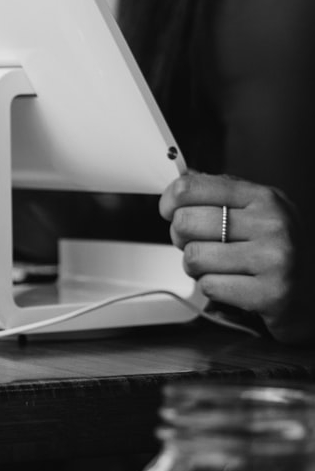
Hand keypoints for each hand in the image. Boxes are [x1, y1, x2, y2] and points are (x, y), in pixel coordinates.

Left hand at [159, 172, 314, 341]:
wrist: (310, 293)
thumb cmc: (273, 249)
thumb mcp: (253, 209)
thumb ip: (218, 191)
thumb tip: (181, 177)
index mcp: (263, 197)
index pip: (191, 187)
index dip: (169, 201)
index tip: (169, 210)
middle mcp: (272, 223)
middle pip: (186, 222)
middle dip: (181, 238)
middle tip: (197, 243)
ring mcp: (275, 258)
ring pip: (194, 257)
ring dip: (196, 267)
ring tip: (217, 266)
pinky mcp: (271, 293)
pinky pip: (209, 286)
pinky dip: (212, 287)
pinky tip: (232, 284)